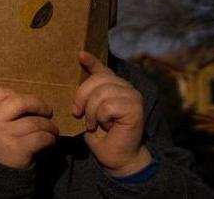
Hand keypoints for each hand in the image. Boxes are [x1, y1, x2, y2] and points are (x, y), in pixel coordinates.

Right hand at [0, 87, 58, 168]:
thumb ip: (0, 110)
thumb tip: (30, 101)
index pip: (0, 92)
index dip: (15, 94)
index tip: (24, 105)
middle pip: (20, 101)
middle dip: (38, 104)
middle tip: (47, 111)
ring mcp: (4, 135)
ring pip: (34, 121)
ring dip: (49, 125)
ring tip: (52, 129)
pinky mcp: (17, 149)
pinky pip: (40, 137)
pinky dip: (49, 137)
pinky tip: (50, 140)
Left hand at [72, 51, 151, 176]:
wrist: (117, 158)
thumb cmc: (102, 137)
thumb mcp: (90, 112)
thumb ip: (88, 95)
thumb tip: (79, 80)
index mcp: (113, 87)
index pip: (102, 70)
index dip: (91, 61)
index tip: (80, 55)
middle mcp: (125, 87)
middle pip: (97, 80)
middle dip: (82, 97)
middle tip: (78, 114)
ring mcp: (132, 96)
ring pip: (102, 93)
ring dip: (92, 112)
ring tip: (95, 124)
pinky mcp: (135, 107)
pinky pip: (109, 106)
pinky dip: (102, 118)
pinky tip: (108, 126)